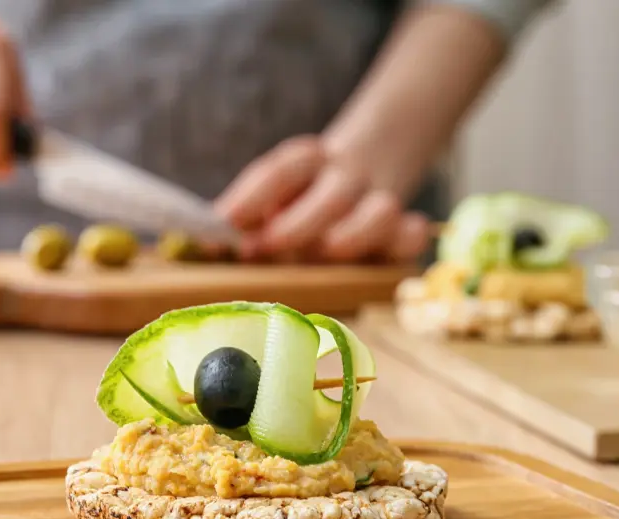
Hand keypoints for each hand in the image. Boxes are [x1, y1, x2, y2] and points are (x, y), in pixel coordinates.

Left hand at [215, 136, 432, 263]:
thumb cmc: (303, 195)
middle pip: (331, 195)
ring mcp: (380, 200)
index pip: (283, 169)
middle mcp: (347, 175)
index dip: (254, 194)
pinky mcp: (405, 227)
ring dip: (351, 236)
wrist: (368, 164)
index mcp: (309, 160)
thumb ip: (242, 218)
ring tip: (325, 253)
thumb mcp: (272, 193)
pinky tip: (377, 258)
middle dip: (297, 225)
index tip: (226, 221)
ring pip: (380, 212)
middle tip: (263, 248)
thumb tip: (207, 244)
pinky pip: (412, 234)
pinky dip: (401, 244)